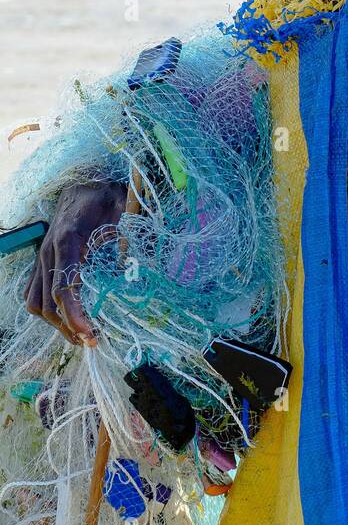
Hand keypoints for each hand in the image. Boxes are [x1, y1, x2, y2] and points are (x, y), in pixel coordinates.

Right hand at [23, 181, 126, 344]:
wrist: (84, 184)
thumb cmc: (105, 197)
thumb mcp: (123, 209)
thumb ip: (130, 234)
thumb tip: (137, 268)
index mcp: (67, 240)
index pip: (63, 287)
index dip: (74, 315)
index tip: (89, 333)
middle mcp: (48, 252)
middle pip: (47, 303)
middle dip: (67, 326)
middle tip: (92, 341)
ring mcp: (42, 258)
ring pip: (35, 302)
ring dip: (55, 323)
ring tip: (80, 335)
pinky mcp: (42, 262)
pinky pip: (33, 293)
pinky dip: (46, 311)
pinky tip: (67, 318)